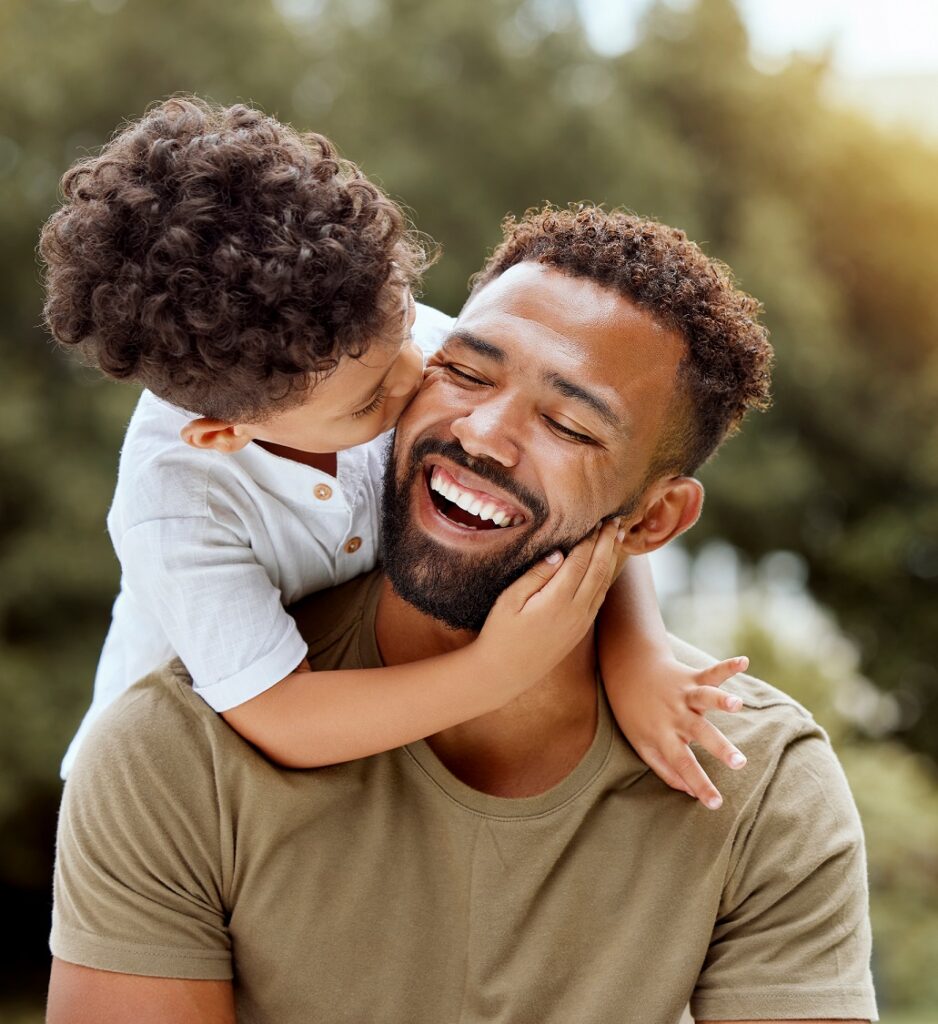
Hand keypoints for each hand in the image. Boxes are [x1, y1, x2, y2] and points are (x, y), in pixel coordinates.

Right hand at [475, 518, 626, 689]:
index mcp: (557, 600)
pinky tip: (606, 566)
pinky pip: (599, 599)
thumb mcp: (509, 600)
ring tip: (617, 538)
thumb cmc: (500, 633)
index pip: (581, 561)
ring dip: (612, 559)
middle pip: (599, 570)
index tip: (597, 520)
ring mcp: (581, 622)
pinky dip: (606, 577)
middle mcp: (576, 612)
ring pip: (603, 584)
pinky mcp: (580, 630)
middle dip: (608, 544)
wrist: (505, 673)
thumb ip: (535, 575)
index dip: (590, 539)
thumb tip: (559, 554)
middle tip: (615, 521)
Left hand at [606, 653, 749, 808]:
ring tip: (737, 703)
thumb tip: (691, 793)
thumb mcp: (642, 745)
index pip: (683, 765)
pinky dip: (728, 667)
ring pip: (704, 698)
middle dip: (720, 747)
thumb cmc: (635, 714)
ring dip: (721, 700)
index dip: (699, 784)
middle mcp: (676, 715)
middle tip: (739, 762)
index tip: (716, 804)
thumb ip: (666, 770)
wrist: (627, 672)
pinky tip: (744, 662)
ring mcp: (684, 694)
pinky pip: (711, 672)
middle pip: (700, 733)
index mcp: (663, 735)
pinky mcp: (691, 677)